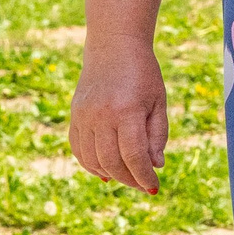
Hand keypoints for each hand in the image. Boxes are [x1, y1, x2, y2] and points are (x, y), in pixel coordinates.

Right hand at [71, 42, 168, 193]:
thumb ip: (157, 135)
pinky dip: (91, 164)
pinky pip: (79, 149)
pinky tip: (106, 170)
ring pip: (93, 160)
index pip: (134, 155)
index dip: (144, 176)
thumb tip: (156, 165)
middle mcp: (101, 115)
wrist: (114, 47)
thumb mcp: (158, 101)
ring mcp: (84, 116)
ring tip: (128, 177)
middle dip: (129, 179)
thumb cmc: (143, 74)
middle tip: (143, 184)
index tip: (154, 187)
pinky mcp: (75, 115)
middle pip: (112, 162)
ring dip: (111, 174)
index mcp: (126, 111)